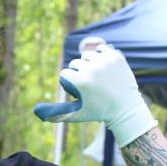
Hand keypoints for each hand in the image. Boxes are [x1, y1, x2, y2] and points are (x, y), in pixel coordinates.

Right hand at [33, 44, 156, 146]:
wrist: (126, 109)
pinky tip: (100, 59)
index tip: (73, 83)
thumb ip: (58, 116)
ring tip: (91, 68)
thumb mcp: (78, 115)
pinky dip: (100, 53)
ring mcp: (104, 62)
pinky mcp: (115, 56)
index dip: (67, 78)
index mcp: (81, 82)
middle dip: (76, 69)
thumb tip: (40, 115)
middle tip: (83, 77)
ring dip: (87, 60)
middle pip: (75, 63)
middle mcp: (91, 69)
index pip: (65, 73)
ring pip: (87, 54)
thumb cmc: (100, 113)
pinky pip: (102, 48)